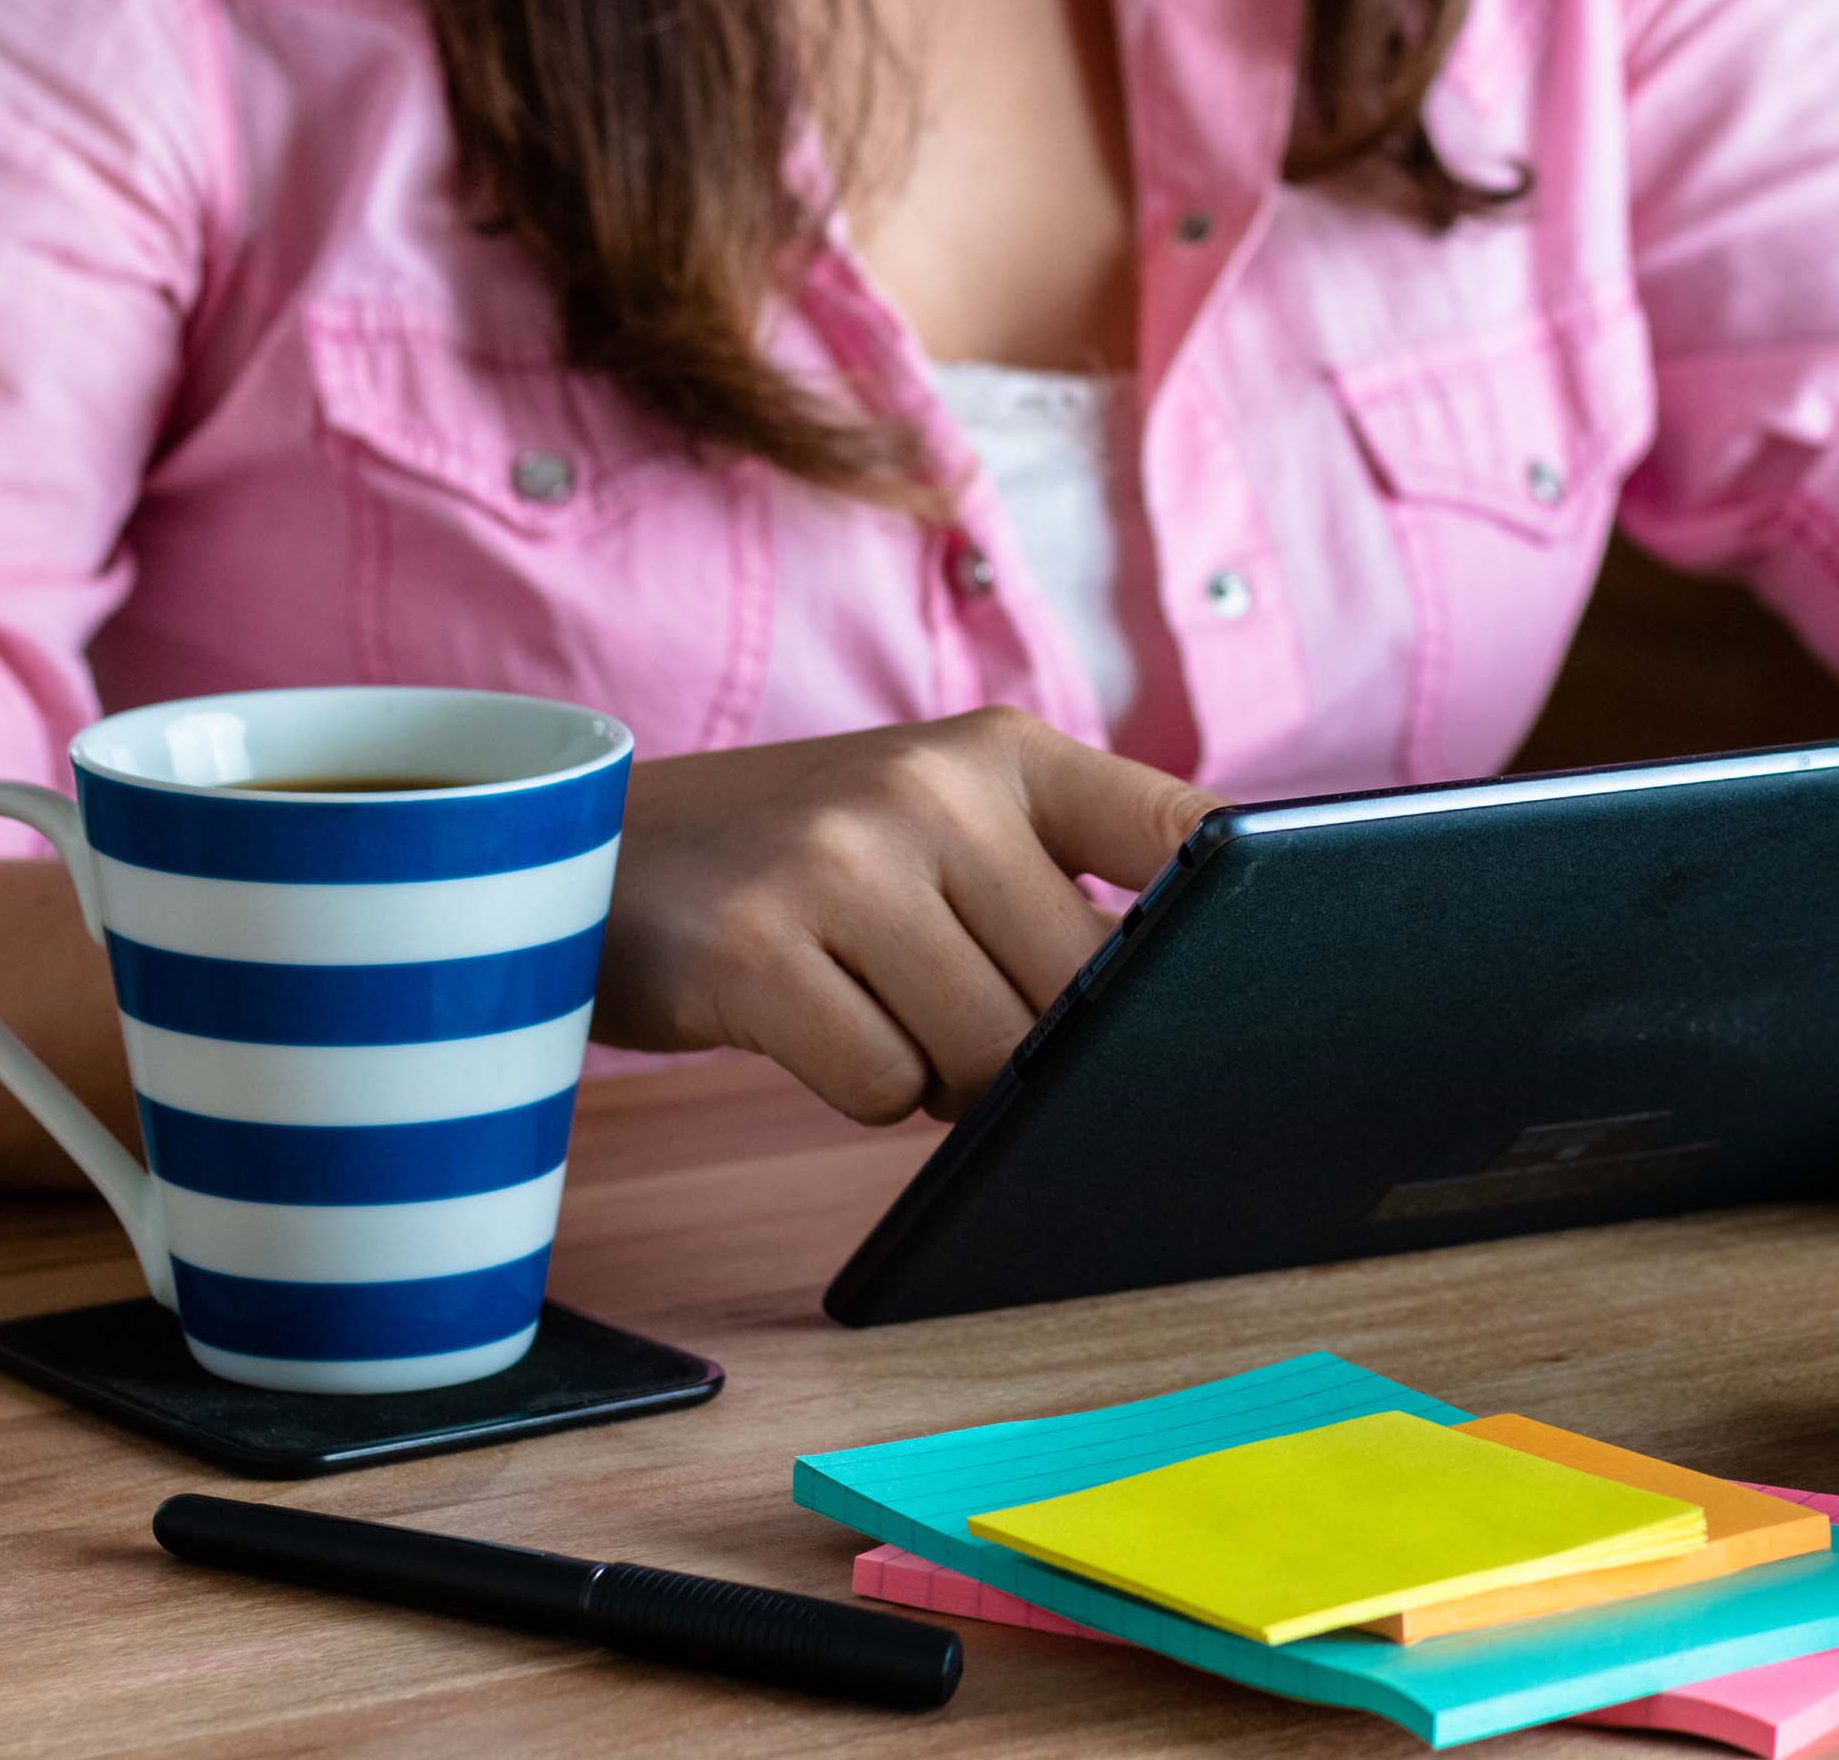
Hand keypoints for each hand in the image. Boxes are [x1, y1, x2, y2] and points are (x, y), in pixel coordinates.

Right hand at [593, 707, 1218, 1122]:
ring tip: (878, 1009)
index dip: (1234, 924)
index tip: (1246, 989)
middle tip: (965, 1016)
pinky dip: (860, 1089)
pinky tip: (810, 1026)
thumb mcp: (936, 816)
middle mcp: (930, 788)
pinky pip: (881, 1087)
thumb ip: (1057, 880)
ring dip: (947, 1077)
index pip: (1182, 836)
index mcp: (1003, 750)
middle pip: (1083, 996)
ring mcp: (839, 862)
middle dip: (1046, 1049)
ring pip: (987, 1058)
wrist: (592, 850)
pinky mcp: (753, 949)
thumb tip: (1179, 1016)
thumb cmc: (803, 860)